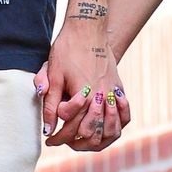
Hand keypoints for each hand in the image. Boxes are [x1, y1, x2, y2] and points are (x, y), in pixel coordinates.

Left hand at [33, 19, 131, 152]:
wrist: (88, 29)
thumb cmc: (67, 50)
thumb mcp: (53, 76)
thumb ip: (50, 104)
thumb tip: (47, 128)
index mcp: (85, 95)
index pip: (72, 128)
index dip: (58, 136)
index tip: (49, 138)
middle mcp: (102, 97)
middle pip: (93, 133)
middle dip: (75, 142)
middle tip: (61, 141)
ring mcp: (113, 94)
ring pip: (112, 130)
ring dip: (97, 141)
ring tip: (81, 142)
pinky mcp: (118, 89)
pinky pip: (124, 116)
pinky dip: (116, 127)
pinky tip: (104, 131)